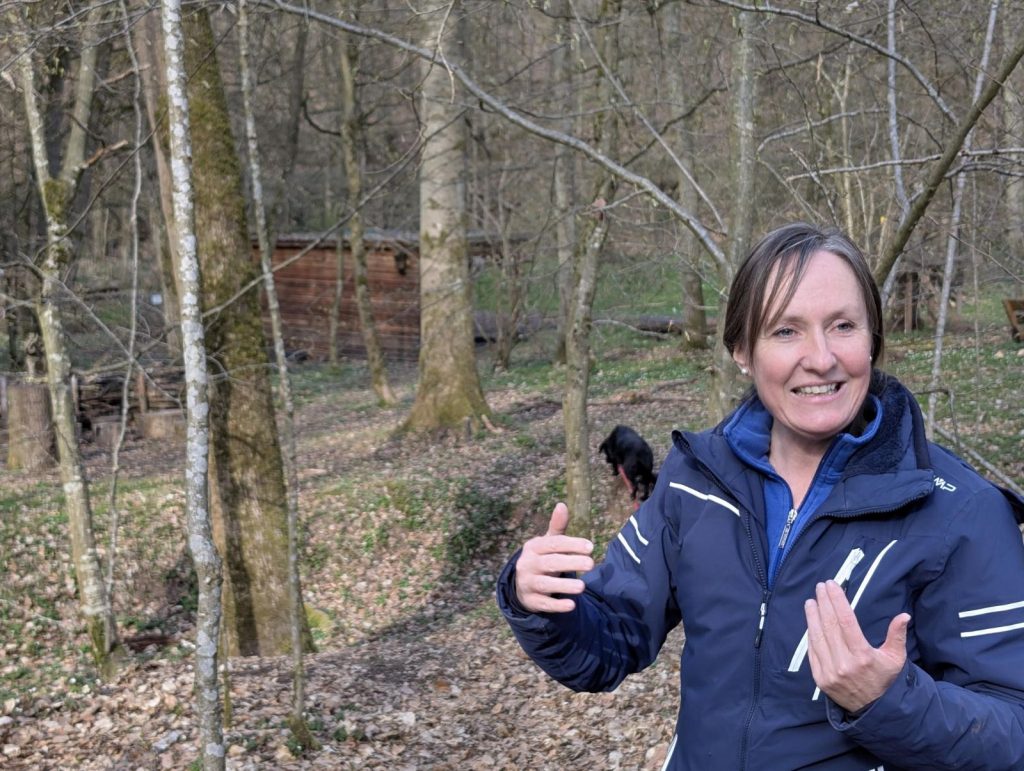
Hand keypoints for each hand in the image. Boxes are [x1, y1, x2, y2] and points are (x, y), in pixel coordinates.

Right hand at [514, 503, 594, 613]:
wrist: (521, 585)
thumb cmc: (542, 559)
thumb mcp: (547, 543)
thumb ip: (557, 527)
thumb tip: (562, 505)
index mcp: (533, 547)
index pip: (553, 544)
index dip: (571, 544)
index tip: (590, 546)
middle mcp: (528, 564)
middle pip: (550, 563)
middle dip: (570, 562)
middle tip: (591, 564)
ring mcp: (527, 583)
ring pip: (545, 585)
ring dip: (563, 586)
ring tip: (582, 586)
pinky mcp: (531, 601)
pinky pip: (544, 603)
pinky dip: (556, 605)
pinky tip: (571, 605)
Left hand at [804, 580, 909, 713]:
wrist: (874, 709)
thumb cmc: (885, 679)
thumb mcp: (895, 659)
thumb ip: (897, 636)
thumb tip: (904, 616)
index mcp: (863, 656)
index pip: (845, 620)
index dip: (837, 600)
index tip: (832, 585)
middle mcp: (844, 663)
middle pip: (829, 625)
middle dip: (824, 603)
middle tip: (820, 587)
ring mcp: (830, 672)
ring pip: (817, 637)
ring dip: (812, 617)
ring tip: (811, 602)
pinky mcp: (820, 678)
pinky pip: (812, 651)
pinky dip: (811, 635)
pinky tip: (811, 622)